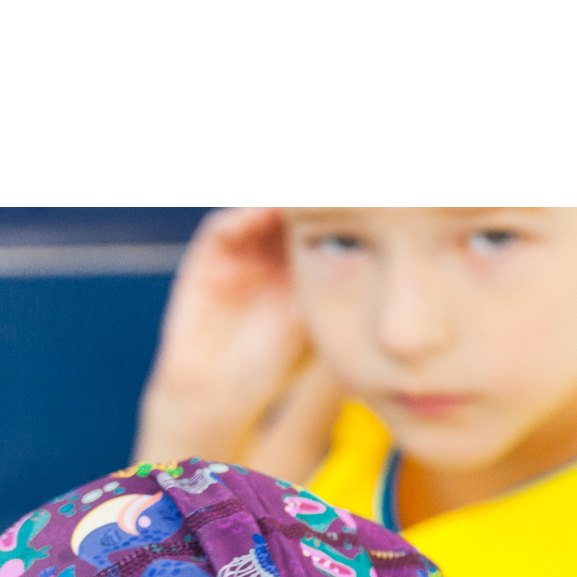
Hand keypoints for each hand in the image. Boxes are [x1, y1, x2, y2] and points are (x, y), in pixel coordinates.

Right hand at [135, 207, 340, 481]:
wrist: (216, 394)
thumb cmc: (270, 368)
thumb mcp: (310, 319)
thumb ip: (328, 277)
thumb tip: (368, 238)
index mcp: (298, 265)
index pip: (317, 222)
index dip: (334, 207)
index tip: (358, 195)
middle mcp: (268, 252)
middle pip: (288, 208)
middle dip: (306, 197)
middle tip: (331, 181)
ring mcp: (238, 252)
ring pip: (257, 208)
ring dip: (277, 199)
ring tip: (301, 192)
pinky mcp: (208, 258)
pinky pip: (225, 225)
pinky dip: (244, 214)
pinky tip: (266, 210)